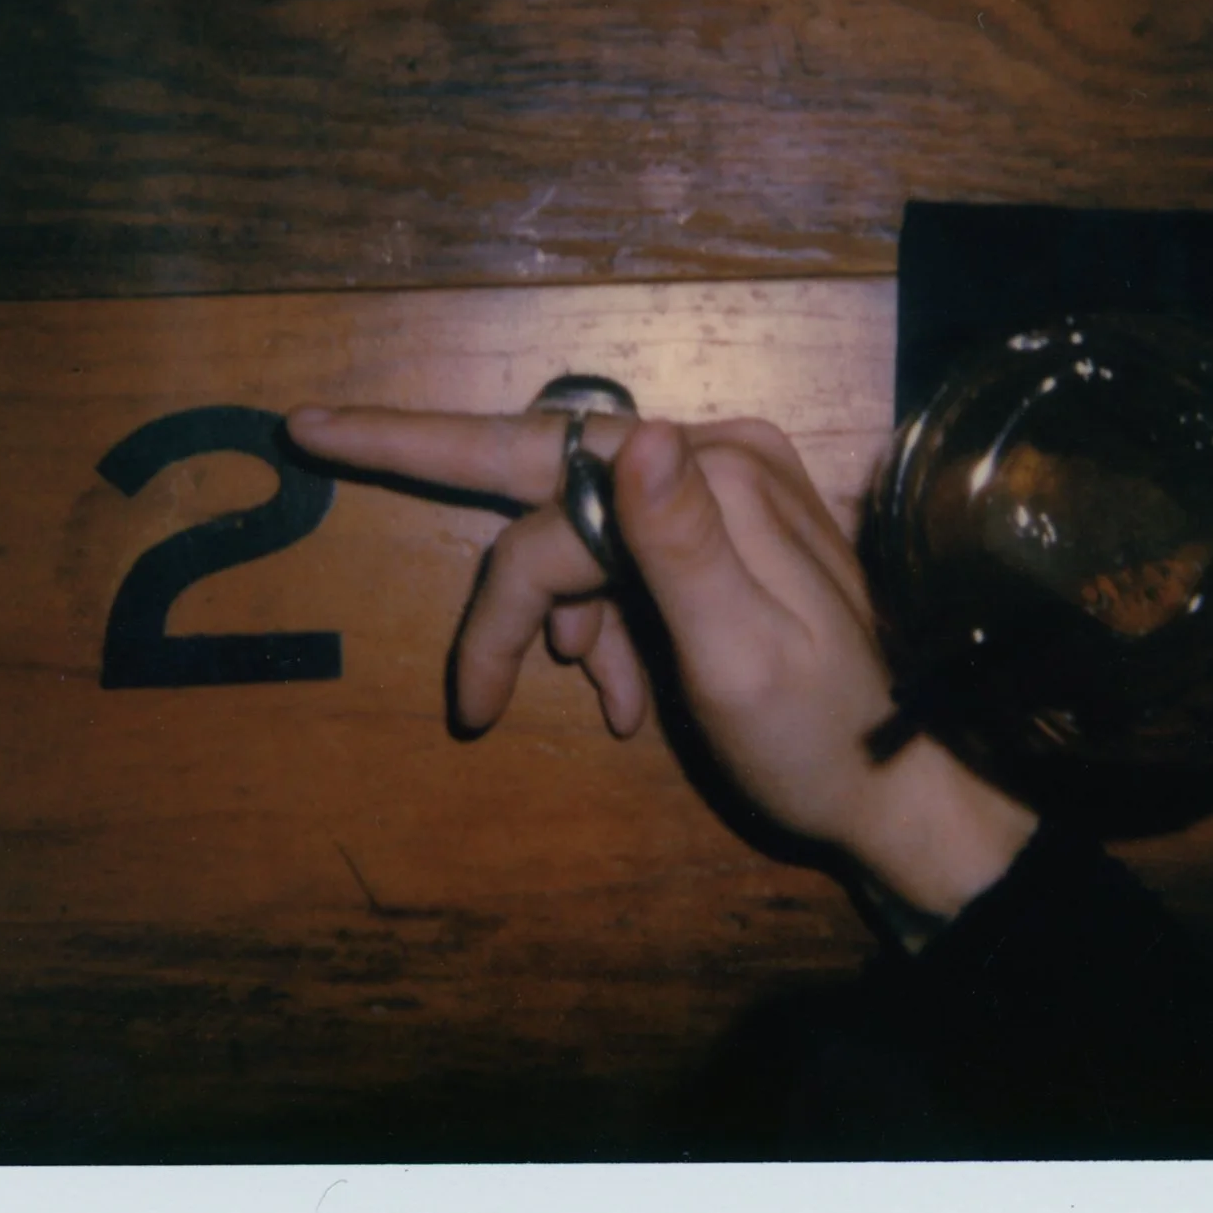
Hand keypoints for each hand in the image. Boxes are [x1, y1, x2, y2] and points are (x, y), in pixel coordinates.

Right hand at [285, 402, 1037, 938]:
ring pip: (575, 530)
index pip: (550, 505)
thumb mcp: (743, 660)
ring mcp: (719, 488)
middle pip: (539, 462)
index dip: (469, 553)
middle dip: (425, 453)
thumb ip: (683, 546)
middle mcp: (714, 459)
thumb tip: (627, 437)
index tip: (410, 605)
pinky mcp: (721, 527)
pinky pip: (619, 558)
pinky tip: (627, 696)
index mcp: (715, 480)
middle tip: (317, 427)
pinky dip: (604, 623)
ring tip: (602, 704)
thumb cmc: (818, 742)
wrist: (896, 785)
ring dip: (557, 616)